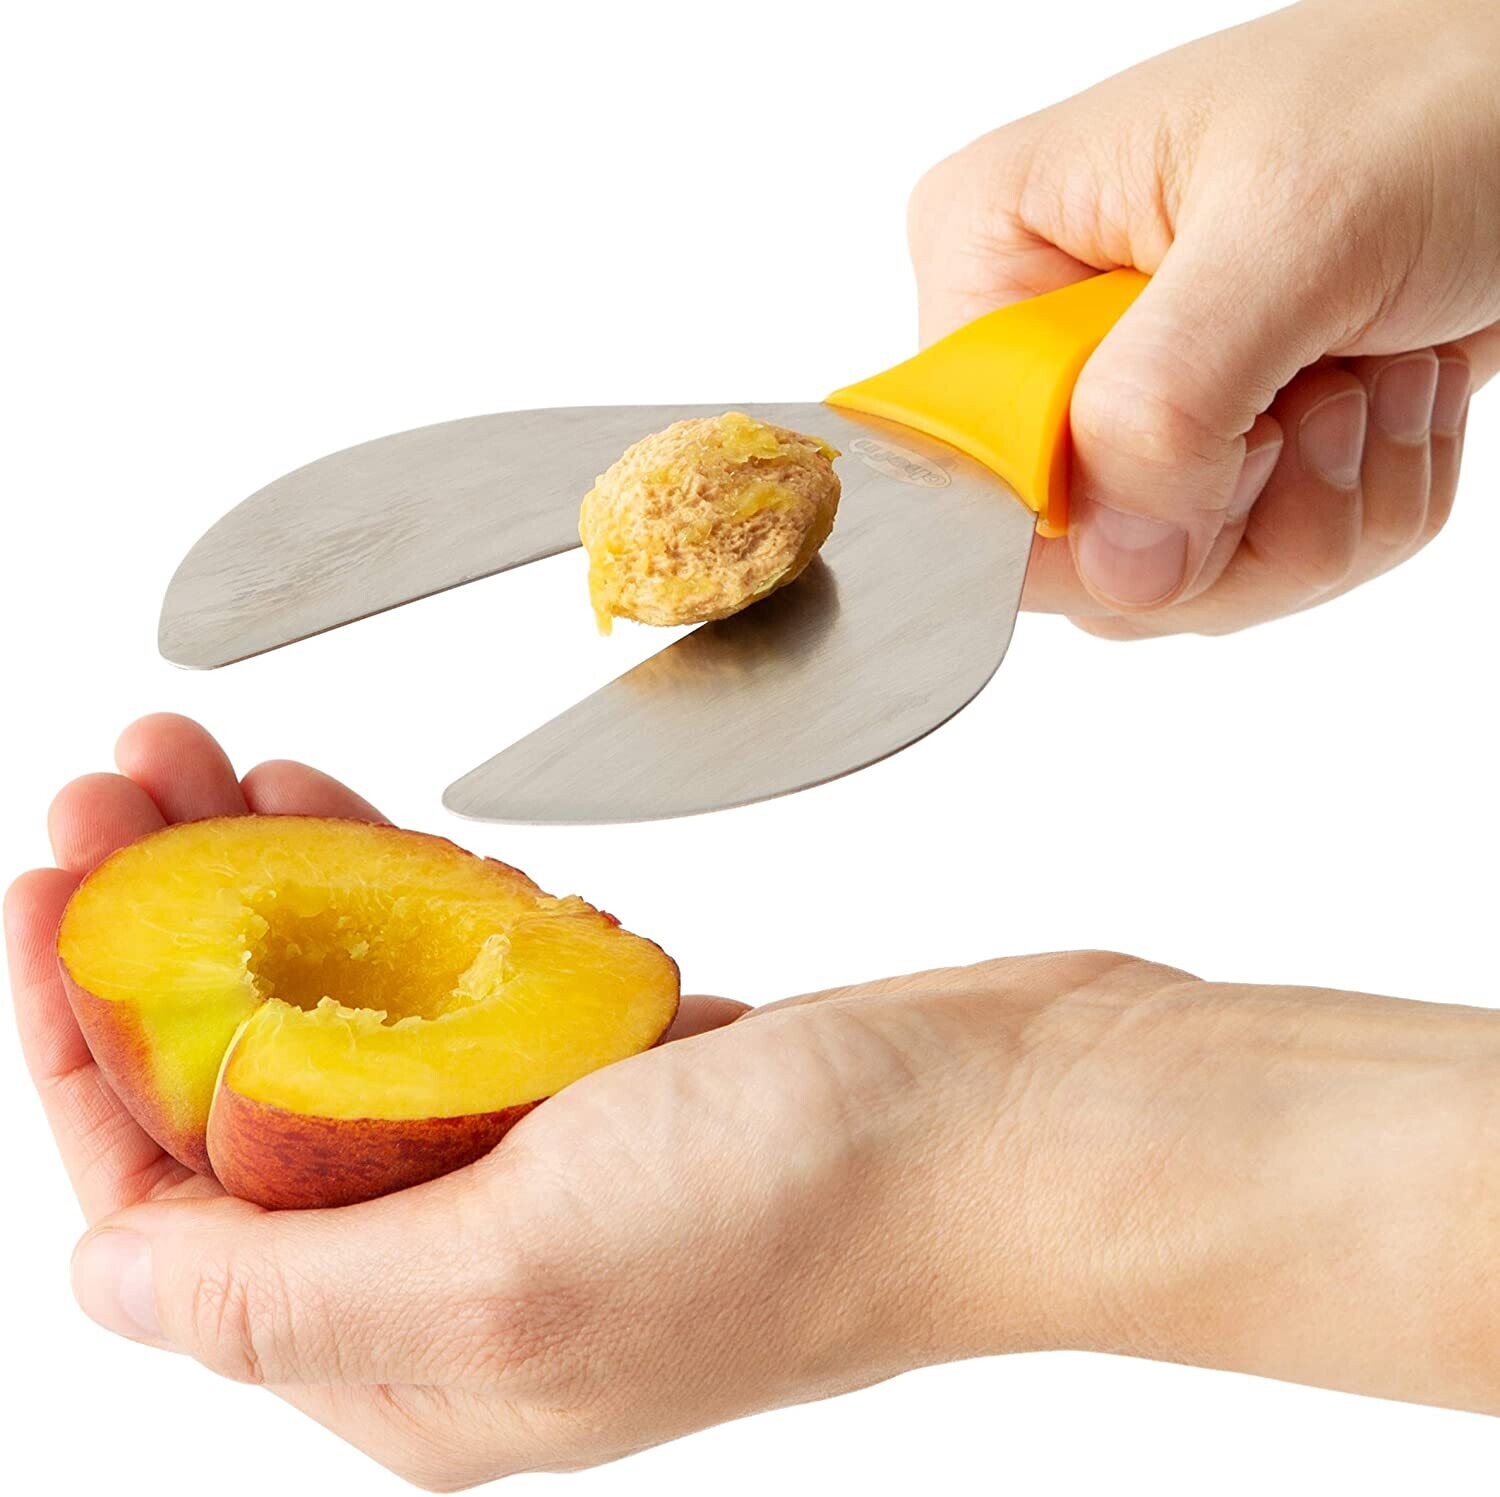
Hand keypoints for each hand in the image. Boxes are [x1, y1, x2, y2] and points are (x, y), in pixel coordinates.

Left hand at [9, 717, 1499, 1488]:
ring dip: (282, 885)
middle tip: (126, 778)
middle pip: (251, 1085)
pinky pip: (466, 974)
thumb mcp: (516, 1278)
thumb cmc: (814, 1205)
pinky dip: (411, 891)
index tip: (52, 881)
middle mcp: (466, 1266)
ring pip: (355, 1011)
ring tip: (220, 762)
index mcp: (411, 1354)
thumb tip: (109, 1285)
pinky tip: (370, 818)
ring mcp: (549, 1157)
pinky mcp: (619, 1068)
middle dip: (171, 927)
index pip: (170, 1198)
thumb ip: (287, 1298)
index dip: (88, 1034)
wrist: (1025, 1118)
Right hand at [909, 0, 1499, 634]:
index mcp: (994, 255)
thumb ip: (1168, 405)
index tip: (1224, 455)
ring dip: (1320, 508)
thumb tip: (1117, 568)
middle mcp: (1044, 345)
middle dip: (1239, 518)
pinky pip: (1259, 565)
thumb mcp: (1295, 231)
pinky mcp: (1213, 452)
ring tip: (1375, 377)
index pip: (967, 470)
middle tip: (1328, 398)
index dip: (1095, 516)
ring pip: (1179, 578)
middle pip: (1079, 554)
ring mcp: (1130, 409)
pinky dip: (1360, 503)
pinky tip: (1391, 397)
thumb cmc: (1431, 99)